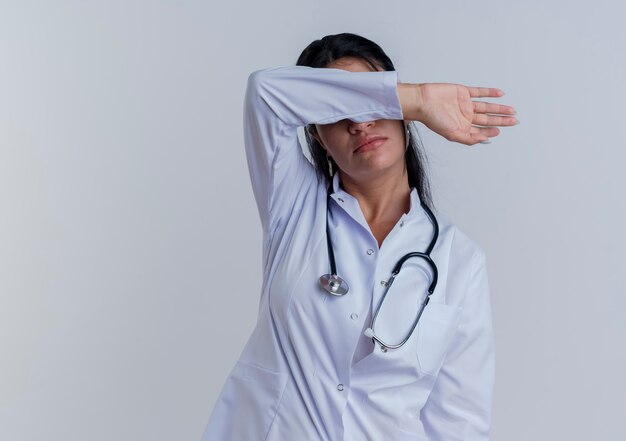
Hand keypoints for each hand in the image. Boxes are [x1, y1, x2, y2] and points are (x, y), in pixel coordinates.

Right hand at [401, 83, 517, 144]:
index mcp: (462, 127)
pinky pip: (479, 92)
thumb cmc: (433, 119)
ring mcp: (465, 104)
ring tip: (512, 110)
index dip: (492, 130)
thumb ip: (469, 139)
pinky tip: (500, 94)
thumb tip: (486, 140)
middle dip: (501, 120)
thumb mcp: (453, 134)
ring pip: (486, 106)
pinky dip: (490, 93)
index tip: (500, 130)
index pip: (481, 130)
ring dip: (499, 108)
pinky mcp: (463, 92)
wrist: (423, 101)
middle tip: (514, 121)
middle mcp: (465, 116)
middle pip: (487, 119)